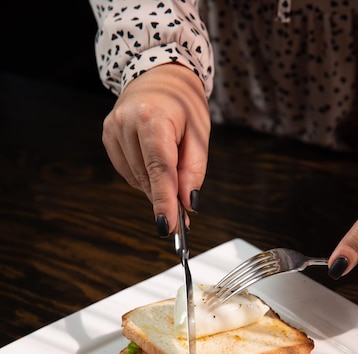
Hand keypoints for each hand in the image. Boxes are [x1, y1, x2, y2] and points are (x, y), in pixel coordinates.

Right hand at [102, 64, 209, 233]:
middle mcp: (126, 123)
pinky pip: (128, 172)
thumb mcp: (199, 133)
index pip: (158, 169)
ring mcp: (113, 130)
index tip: (167, 226)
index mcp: (152, 118)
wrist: (158, 73)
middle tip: (182, 219)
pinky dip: (144, 176)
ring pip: (137, 179)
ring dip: (156, 187)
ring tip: (172, 179)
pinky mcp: (107, 137)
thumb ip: (193, 170)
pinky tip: (153, 163)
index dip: (163, 201)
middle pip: (148, 178)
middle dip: (165, 200)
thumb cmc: (183, 101)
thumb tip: (188, 203)